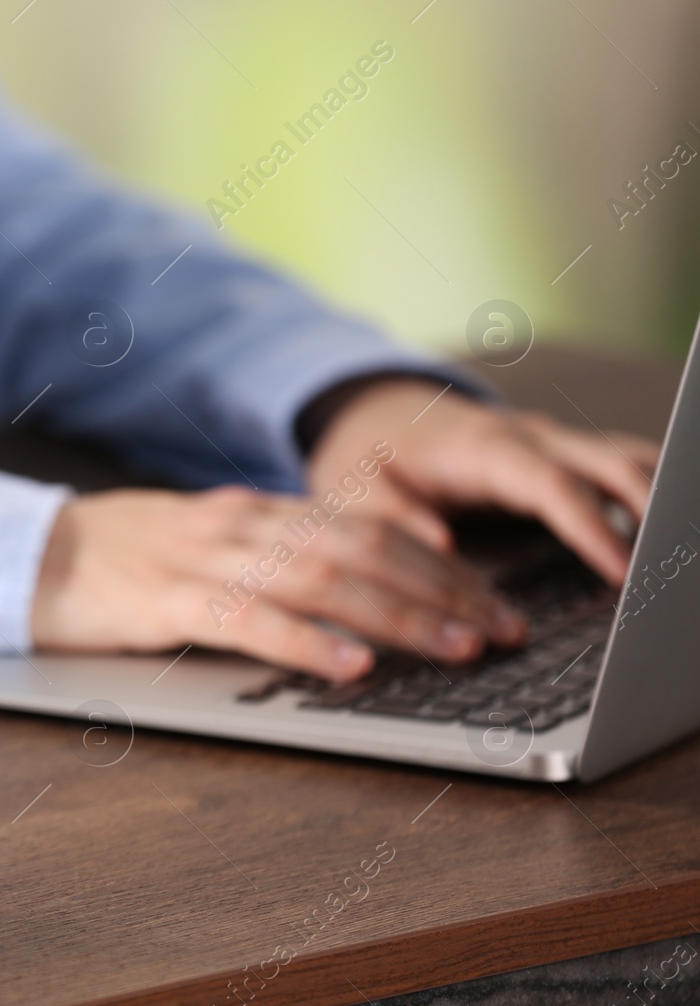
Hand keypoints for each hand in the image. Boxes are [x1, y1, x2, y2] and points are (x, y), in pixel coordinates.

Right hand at [30, 486, 527, 680]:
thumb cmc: (124, 563)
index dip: (441, 563)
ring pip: (321, 578)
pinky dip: (306, 642)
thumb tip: (359, 592)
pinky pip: (249, 619)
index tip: (494, 601)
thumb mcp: (210, 548)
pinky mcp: (166, 601)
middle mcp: (243, 524)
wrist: (29, 555)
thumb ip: (275, 560)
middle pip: (363, 547)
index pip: (371, 526)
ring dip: (397, 614)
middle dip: (442, 589)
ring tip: (454, 648)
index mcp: (259, 512)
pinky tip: (350, 666)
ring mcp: (204, 558)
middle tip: (501, 629)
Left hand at [305, 378, 660, 582]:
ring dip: (664, 496)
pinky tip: (670, 533)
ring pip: (628, 459)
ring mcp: (554, 444)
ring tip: (682, 549)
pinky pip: (622, 469)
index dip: (591, 525)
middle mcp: (530, 438)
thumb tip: (442, 548)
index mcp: (483, 448)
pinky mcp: (565, 458)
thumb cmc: (368, 457)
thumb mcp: (356, 487)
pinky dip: (653, 495)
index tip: (623, 570)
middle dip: (655, 506)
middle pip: (610, 463)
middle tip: (676, 563)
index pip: (550, 484)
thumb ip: (391, 517)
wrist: (375, 417)